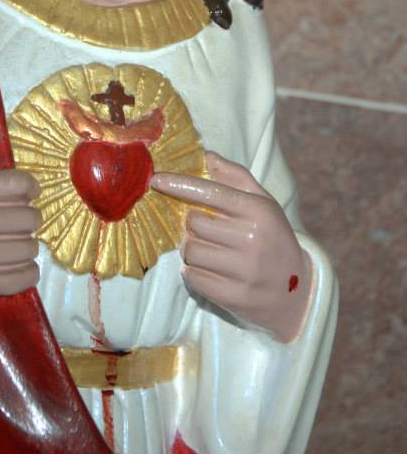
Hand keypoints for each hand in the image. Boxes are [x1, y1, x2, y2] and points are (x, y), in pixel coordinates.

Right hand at [0, 125, 41, 296]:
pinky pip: (15, 281)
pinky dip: (26, 273)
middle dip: (29, 212)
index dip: (30, 185)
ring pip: (25, 249)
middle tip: (18, 213)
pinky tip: (20, 264)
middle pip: (27, 218)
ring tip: (16, 238)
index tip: (26, 188)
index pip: (19, 185)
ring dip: (27, 241)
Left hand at [151, 152, 312, 342]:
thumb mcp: (263, 203)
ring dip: (191, 250)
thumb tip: (207, 156)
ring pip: (190, 251)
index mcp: (259, 211)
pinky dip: (193, 272)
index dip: (180, 185)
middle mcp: (253, 239)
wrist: (297, 291)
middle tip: (205, 231)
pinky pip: (193, 277)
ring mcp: (244, 270)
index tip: (156, 180)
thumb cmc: (273, 238)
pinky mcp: (234, 296)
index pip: (211, 192)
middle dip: (192, 226)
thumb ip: (235, 177)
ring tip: (208, 251)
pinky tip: (210, 270)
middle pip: (194, 224)